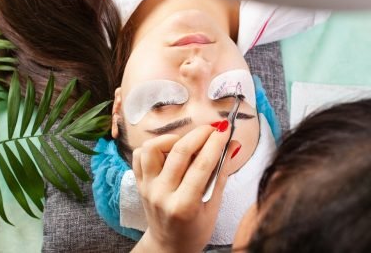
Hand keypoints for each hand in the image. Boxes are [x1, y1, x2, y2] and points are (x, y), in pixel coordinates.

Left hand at [131, 122, 231, 252]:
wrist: (168, 246)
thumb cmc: (195, 229)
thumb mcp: (214, 207)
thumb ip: (221, 173)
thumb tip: (232, 145)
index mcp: (184, 205)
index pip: (202, 165)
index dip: (216, 143)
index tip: (225, 129)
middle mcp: (161, 193)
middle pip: (179, 151)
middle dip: (199, 134)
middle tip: (213, 129)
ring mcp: (147, 187)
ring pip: (152, 148)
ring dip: (172, 138)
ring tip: (187, 142)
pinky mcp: (138, 182)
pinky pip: (139, 155)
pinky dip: (154, 146)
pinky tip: (169, 151)